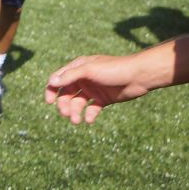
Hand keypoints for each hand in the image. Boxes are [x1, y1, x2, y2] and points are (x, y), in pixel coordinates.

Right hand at [43, 52, 165, 124]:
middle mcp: (84, 79)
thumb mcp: (90, 70)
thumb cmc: (114, 69)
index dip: (51, 90)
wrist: (139, 76)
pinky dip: (89, 115)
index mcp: (79, 68)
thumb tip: (51, 82)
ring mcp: (93, 89)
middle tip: (66, 113)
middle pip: (66, 94)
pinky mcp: (103, 99)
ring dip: (75, 112)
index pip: (59, 79)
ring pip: (78, 103)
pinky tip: (90, 119)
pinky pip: (91, 109)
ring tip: (77, 121)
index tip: (49, 102)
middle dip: (64, 105)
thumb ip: (70, 76)